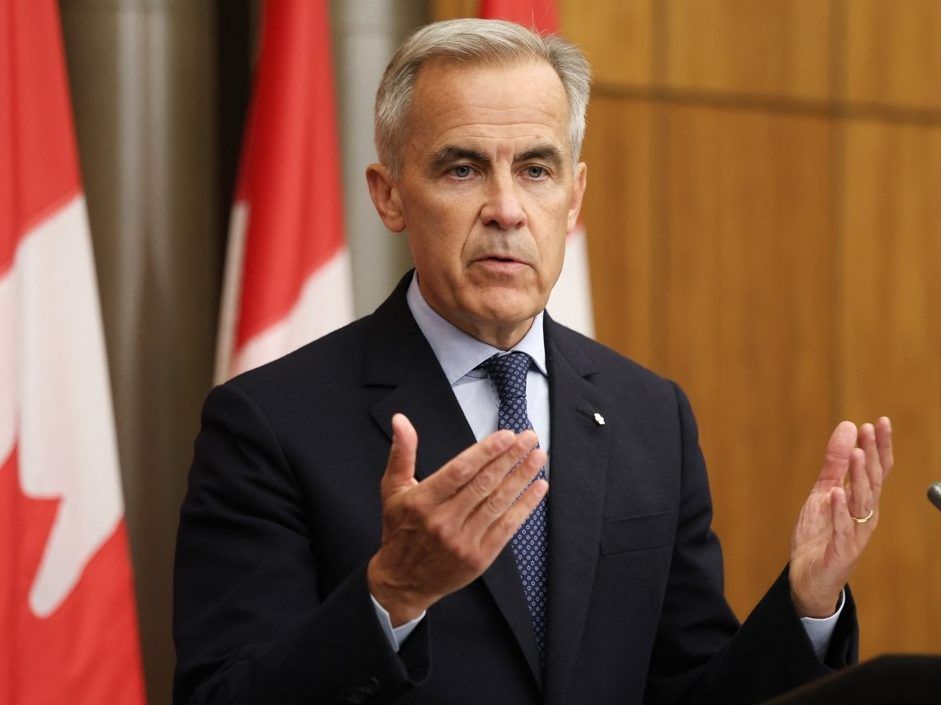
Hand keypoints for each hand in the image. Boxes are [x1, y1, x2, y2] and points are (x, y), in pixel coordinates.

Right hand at [367, 413, 546, 624]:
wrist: (402, 581)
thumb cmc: (399, 530)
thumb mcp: (393, 490)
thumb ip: (401, 453)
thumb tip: (401, 420)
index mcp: (422, 501)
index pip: (460, 471)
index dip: (486, 451)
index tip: (507, 435)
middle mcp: (443, 521)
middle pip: (484, 483)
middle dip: (510, 457)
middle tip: (529, 438)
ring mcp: (463, 541)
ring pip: (499, 503)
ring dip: (522, 477)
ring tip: (538, 457)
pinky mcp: (479, 557)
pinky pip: (507, 527)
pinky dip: (525, 506)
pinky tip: (538, 488)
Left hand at [789, 417, 892, 616]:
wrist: (808, 577)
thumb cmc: (820, 534)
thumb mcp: (823, 492)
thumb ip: (835, 463)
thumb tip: (848, 427)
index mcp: (861, 500)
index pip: (877, 470)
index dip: (880, 447)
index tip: (881, 422)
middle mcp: (864, 515)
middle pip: (873, 482)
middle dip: (874, 455)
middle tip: (872, 429)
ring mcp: (855, 534)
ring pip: (862, 502)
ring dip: (860, 477)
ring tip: (858, 453)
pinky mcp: (842, 551)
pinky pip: (842, 529)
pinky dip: (839, 511)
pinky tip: (835, 493)